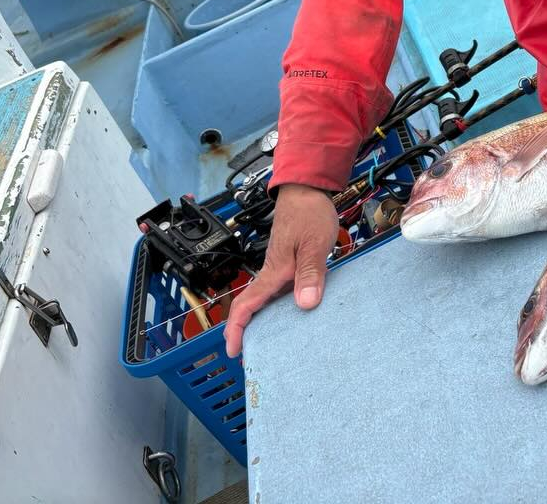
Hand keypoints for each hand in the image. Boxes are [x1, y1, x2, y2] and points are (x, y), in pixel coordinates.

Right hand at [224, 184, 338, 356]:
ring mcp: (280, 268)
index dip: (235, 329)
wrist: (307, 190)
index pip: (246, 305)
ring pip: (267, 301)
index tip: (233, 350)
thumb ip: (310, 273)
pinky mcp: (290, 263)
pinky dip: (283, 307)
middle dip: (248, 332)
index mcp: (273, 272)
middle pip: (253, 307)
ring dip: (266, 321)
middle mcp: (272, 272)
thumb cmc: (308, 213)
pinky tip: (296, 314)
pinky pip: (281, 291)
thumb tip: (305, 304)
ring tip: (275, 343)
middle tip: (255, 355)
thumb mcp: (314, 244)